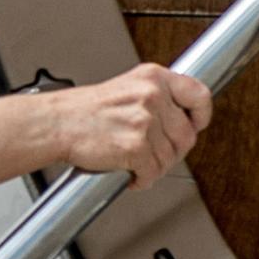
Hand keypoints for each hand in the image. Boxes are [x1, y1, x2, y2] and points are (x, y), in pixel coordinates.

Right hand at [49, 64, 211, 188]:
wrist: (56, 124)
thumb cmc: (84, 110)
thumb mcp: (127, 88)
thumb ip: (156, 98)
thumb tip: (183, 118)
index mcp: (153, 78)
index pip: (199, 95)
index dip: (202, 115)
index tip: (196, 125)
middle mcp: (151, 96)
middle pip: (186, 135)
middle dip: (173, 151)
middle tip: (156, 154)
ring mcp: (144, 122)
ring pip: (170, 157)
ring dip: (155, 167)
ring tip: (137, 163)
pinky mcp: (136, 147)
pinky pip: (153, 173)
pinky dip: (143, 179)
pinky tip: (130, 174)